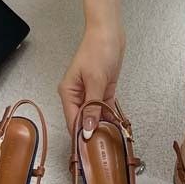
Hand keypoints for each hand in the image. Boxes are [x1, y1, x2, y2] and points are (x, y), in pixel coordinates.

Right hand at [58, 22, 125, 137]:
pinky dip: (110, 116)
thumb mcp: (96, 80)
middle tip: (104, 148)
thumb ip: (92, 107)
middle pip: (83, 120)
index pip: (72, 120)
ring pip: (95, 115)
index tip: (89, 151)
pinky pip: (104, 108)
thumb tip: (86, 129)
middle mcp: (78, 95)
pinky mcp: (102, 90)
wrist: (109, 33)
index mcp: (69, 92)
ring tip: (112, 140)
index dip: (80, 135)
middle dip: (92, 132)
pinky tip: (116, 125)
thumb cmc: (98, 50)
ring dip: (102, 125)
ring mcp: (90, 93)